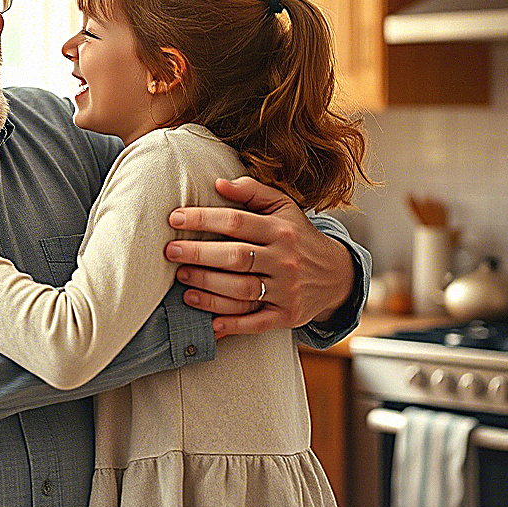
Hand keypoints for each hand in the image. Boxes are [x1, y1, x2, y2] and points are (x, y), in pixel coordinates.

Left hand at [164, 176, 354, 338]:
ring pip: (241, 290)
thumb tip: (218, 182)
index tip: (175, 218)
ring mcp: (286, 290)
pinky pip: (256, 322)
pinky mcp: (287, 316)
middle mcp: (284, 259)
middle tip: (171, 252)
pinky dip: (231, 324)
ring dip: (207, 287)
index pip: (236, 221)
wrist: (336, 274)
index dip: (203, 218)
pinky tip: (208, 322)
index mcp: (281, 230)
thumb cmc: (298, 235)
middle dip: (198, 254)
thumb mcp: (283, 207)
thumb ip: (252, 191)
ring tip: (182, 280)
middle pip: (235, 257)